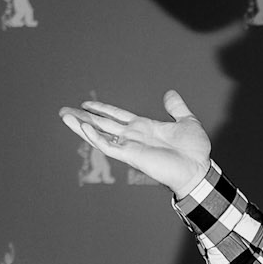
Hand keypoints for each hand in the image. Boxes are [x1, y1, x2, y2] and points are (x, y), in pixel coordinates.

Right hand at [58, 91, 210, 198]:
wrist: (198, 169)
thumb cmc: (194, 151)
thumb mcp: (186, 122)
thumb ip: (176, 108)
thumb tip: (170, 94)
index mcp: (144, 127)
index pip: (117, 116)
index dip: (102, 109)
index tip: (86, 103)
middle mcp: (133, 136)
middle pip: (102, 124)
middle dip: (83, 117)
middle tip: (63, 111)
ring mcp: (130, 146)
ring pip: (100, 134)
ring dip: (82, 125)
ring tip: (65, 117)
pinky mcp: (131, 156)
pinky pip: (108, 146)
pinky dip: (95, 137)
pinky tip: (84, 126)